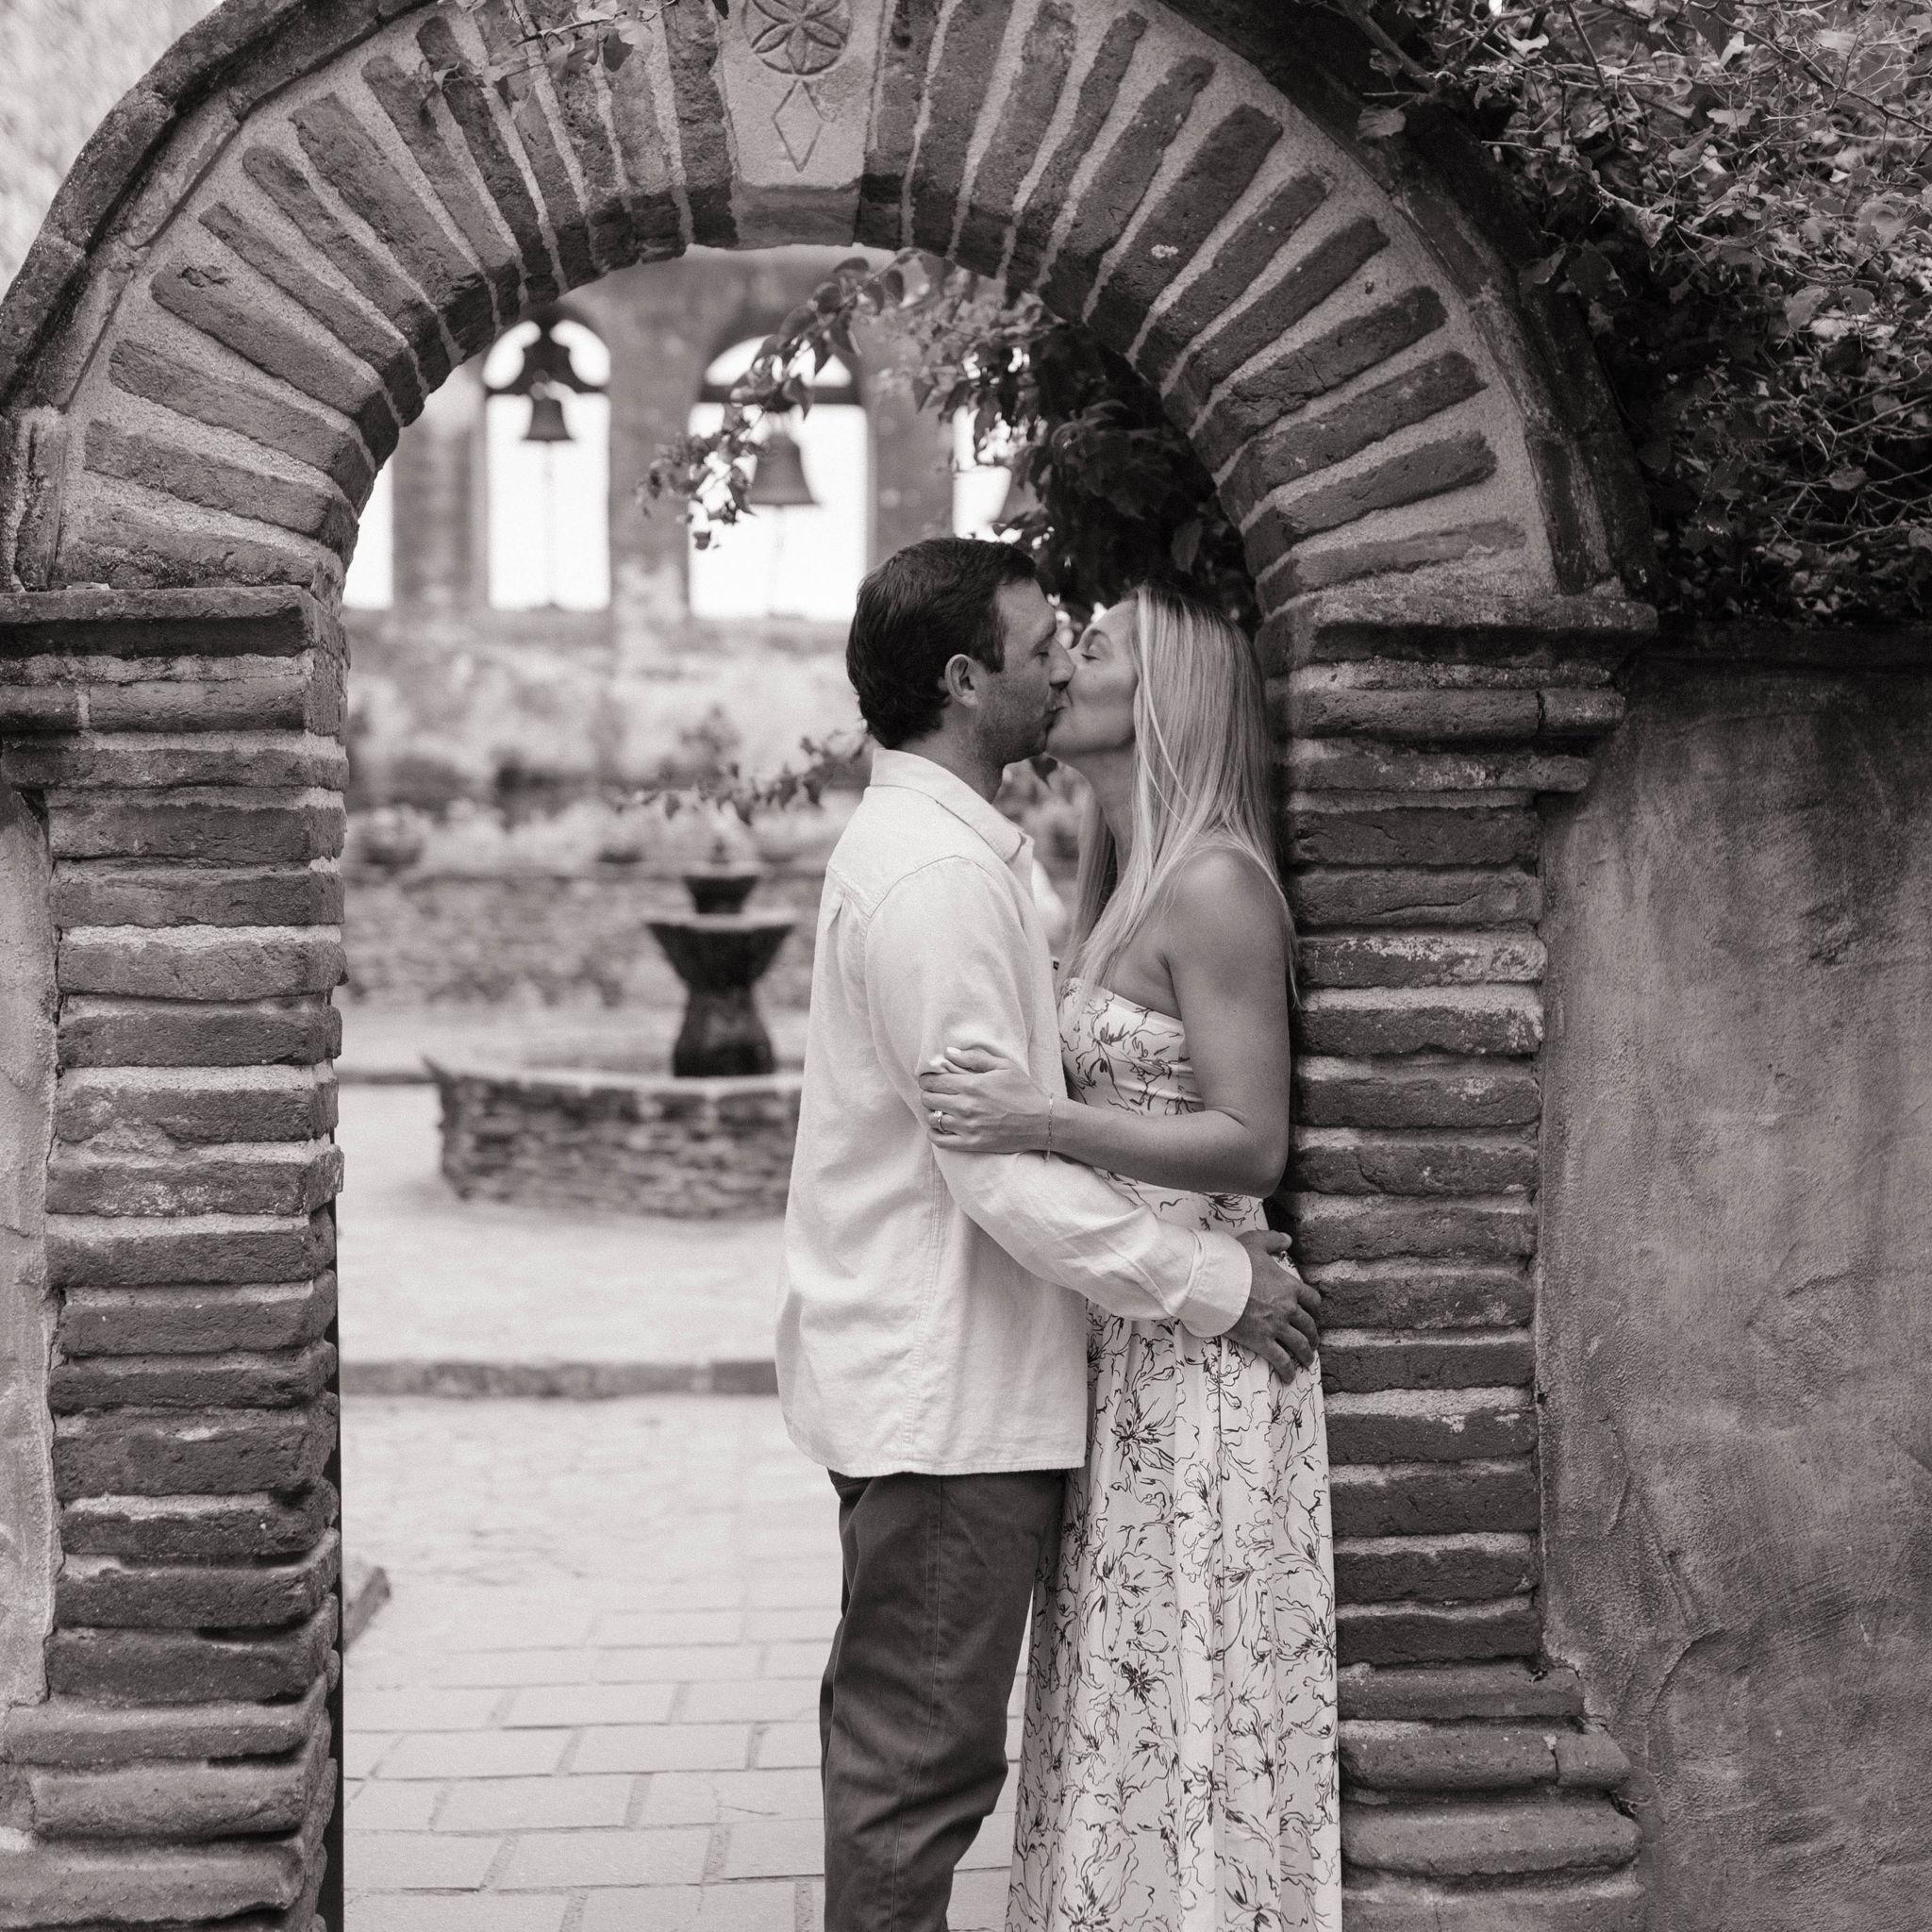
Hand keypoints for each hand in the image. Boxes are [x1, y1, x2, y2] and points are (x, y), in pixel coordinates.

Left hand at [919, 1044, 1052, 1154]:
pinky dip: (934, 1134)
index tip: (928, 1078)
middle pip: (929, 1099)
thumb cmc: (1024, 1091)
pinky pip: (941, 1141)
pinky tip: (939, 1127)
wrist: (1042, 1121)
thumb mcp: (1004, 1066)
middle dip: (927, 1093)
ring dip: (931, 1112)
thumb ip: (974, 1058)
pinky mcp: (972, 1143)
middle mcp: (966, 1106)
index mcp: (972, 1085)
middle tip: (933, 1092)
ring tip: (938, 1108)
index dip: (926, 1078)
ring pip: (933, 1119)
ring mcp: (968, 1127)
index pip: (934, 1080)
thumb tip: (948, 1052)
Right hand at [1227, 1231, 1321, 1379]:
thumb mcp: (1256, 1241)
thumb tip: (1287, 1239)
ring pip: (1299, 1344)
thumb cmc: (1234, 1260)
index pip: (1312, 1299)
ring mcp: (1276, 1326)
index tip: (1313, 1312)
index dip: (1315, 1307)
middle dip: (1312, 1334)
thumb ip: (1274, 1240)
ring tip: (1307, 1359)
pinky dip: (1287, 1370)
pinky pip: (1280, 1359)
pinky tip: (1289, 1376)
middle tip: (1312, 1340)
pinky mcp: (1261, 1341)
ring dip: (1306, 1353)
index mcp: (1290, 1286)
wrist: (1215, 1281)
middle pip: (1308, 1325)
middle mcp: (1288, 1308)